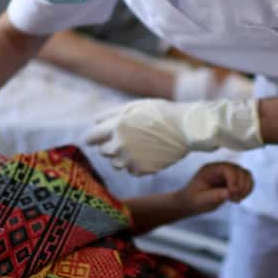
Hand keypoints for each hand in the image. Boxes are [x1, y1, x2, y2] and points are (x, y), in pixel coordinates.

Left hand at [84, 98, 262, 174]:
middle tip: (125, 139)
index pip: (91, 138)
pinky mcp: (142, 170)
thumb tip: (94, 122)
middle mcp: (120, 144)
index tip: (95, 139)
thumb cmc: (160, 113)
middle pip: (103, 152)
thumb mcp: (134, 106)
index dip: (92, 138)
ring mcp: (131, 159)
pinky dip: (135, 165)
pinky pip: (131, 171)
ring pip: (115, 164)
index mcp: (116, 126)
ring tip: (137, 147)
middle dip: (109, 145)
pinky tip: (146, 154)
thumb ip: (111, 114)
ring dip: (121, 156)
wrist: (187, 128)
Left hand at [177, 162, 253, 215]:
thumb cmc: (194, 199)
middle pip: (240, 170)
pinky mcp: (234, 181)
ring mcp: (229, 174)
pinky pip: (247, 182)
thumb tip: (230, 192)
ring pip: (246, 175)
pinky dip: (247, 190)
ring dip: (245, 188)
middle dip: (241, 186)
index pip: (228, 168)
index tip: (232, 194)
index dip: (234, 180)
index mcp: (211, 170)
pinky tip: (237, 198)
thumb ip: (215, 195)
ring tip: (236, 199)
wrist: (192, 202)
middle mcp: (221, 168)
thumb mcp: (201, 199)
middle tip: (233, 199)